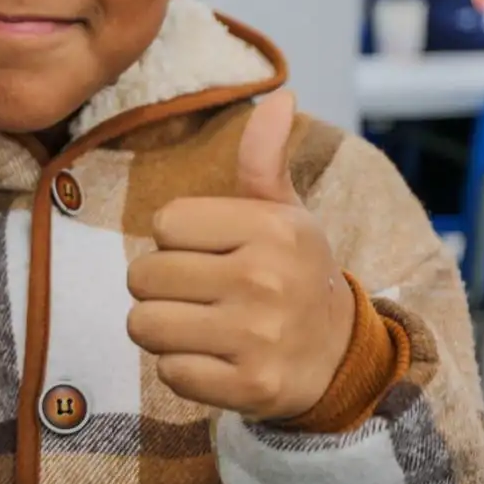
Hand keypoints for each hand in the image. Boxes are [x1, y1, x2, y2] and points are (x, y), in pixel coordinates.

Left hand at [126, 91, 357, 422]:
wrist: (340, 356)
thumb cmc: (295, 273)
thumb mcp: (285, 213)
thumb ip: (265, 158)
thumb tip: (280, 96)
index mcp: (271, 228)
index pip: (165, 223)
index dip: (177, 240)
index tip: (211, 253)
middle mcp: (264, 279)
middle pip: (143, 276)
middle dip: (160, 287)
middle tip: (201, 294)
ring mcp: (258, 337)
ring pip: (145, 325)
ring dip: (162, 329)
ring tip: (199, 326)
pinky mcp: (250, 387)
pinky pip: (169, 372)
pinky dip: (183, 369)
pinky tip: (215, 360)